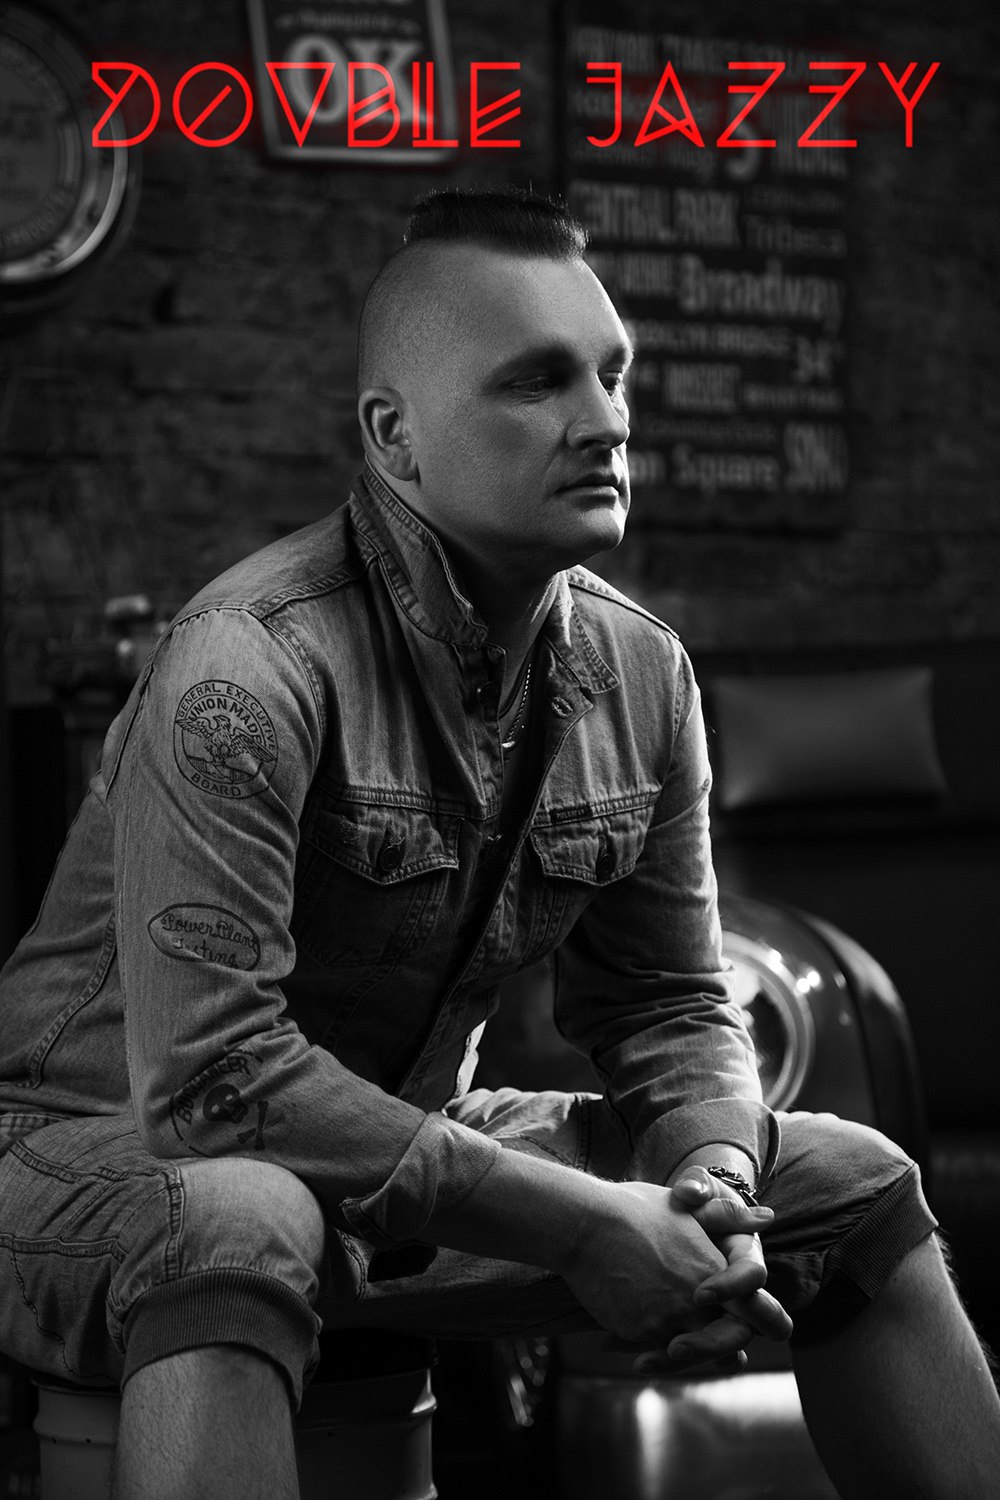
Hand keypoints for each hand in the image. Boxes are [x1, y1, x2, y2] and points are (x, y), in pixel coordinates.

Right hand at [559, 1178, 775, 1351]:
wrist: (586, 1226)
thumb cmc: (634, 1210)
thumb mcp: (685, 1208)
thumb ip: (729, 1217)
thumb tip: (768, 1217)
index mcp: (713, 1269)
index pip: (754, 1310)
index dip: (755, 1319)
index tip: (741, 1321)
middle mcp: (697, 1300)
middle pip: (729, 1342)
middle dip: (725, 1347)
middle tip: (721, 1352)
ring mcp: (668, 1319)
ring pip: (693, 1353)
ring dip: (689, 1353)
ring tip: (678, 1350)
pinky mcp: (640, 1331)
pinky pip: (657, 1353)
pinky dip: (654, 1354)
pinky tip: (643, 1350)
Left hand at [640, 1167, 791, 1373]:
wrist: (660, 1217)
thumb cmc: (685, 1199)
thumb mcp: (694, 1189)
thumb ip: (698, 1188)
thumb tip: (693, 1192)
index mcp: (744, 1255)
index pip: (753, 1277)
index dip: (731, 1286)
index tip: (699, 1294)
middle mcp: (738, 1294)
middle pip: (739, 1332)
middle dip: (709, 1344)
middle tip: (674, 1347)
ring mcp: (713, 1315)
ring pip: (710, 1354)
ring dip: (678, 1360)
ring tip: (642, 1360)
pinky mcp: (687, 1326)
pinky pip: (680, 1351)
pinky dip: (657, 1355)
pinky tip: (624, 1353)